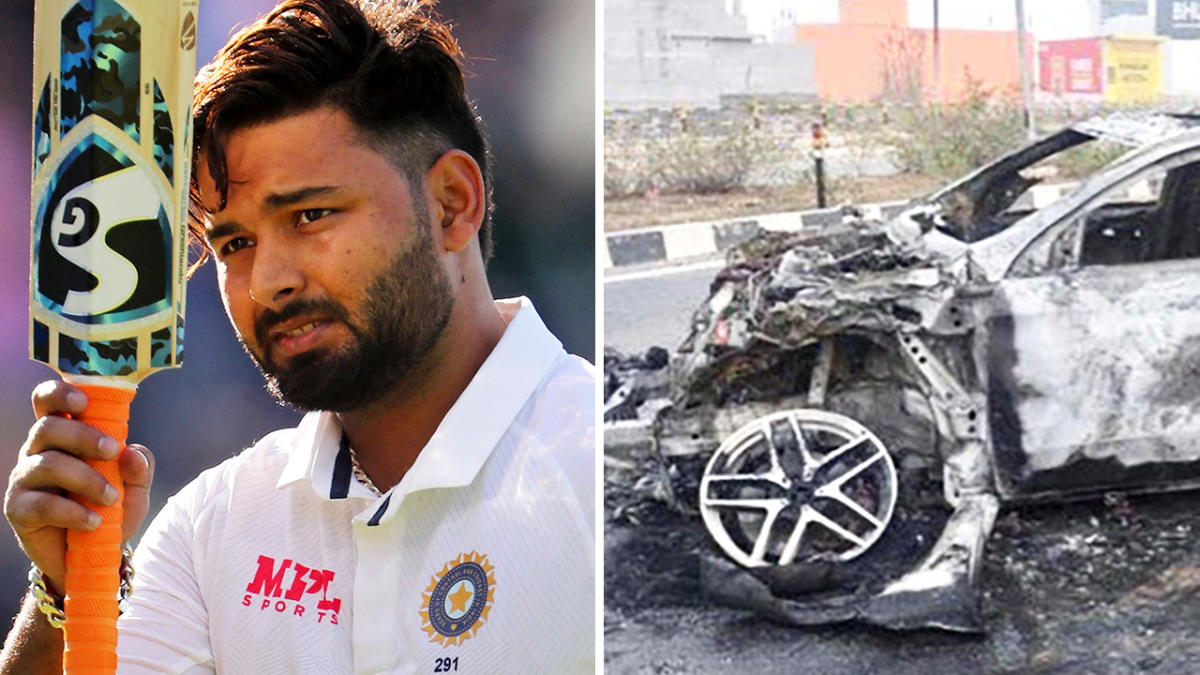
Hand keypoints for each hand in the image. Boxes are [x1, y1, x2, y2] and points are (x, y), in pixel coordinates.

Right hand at [3, 381, 154, 595]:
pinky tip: (94, 522)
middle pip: (48, 427)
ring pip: (47, 464)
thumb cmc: (112, 509)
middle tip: (111, 452)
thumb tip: (133, 453)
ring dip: (86, 479)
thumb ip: (139, 468)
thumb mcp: (135, 488)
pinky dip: (73, 512)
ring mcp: (24, 479)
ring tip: (110, 499)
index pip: (47, 402)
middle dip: (84, 436)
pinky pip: (42, 504)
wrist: (93, 554)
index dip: (60, 394)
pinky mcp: (18, 509)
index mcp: (62, 435)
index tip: (84, 402)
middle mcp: (37, 451)